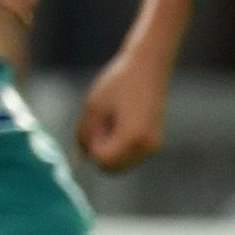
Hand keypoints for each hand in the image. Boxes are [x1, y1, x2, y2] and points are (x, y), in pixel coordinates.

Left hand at [75, 46, 172, 171]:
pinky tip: (121, 122)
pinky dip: (118, 146)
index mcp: (133, 138)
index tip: (99, 121)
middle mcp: (147, 147)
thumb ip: (84, 135)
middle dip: (100, 150)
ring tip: (114, 120)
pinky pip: (128, 156)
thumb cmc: (118, 83)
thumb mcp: (93, 107)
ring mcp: (153, 146)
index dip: (93, 144)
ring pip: (119, 164)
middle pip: (111, 168)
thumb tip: (81, 160)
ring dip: (109, 148)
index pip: (102, 161)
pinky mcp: (154, 142)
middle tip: (105, 121)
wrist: (148, 67)